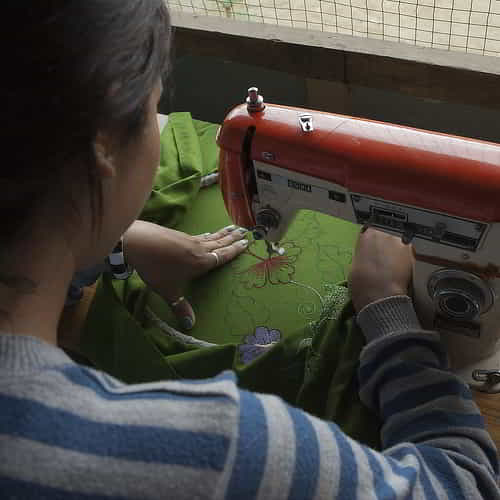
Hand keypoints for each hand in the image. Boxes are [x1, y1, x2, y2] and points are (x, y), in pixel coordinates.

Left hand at [123, 220, 248, 328]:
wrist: (137, 242)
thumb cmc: (156, 268)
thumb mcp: (168, 291)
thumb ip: (180, 307)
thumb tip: (190, 326)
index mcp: (201, 262)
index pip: (223, 255)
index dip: (236, 250)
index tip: (247, 243)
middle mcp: (199, 249)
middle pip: (220, 242)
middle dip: (233, 238)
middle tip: (245, 231)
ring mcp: (188, 240)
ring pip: (210, 236)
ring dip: (222, 233)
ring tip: (232, 228)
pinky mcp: (178, 235)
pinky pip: (199, 235)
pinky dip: (207, 234)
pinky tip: (207, 234)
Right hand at [348, 227, 413, 312]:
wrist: (380, 295)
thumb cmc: (362, 283)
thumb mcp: (354, 265)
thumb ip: (362, 255)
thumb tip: (366, 256)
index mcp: (367, 235)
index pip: (369, 234)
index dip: (370, 246)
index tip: (370, 254)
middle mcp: (384, 234)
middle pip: (384, 238)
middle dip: (383, 248)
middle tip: (380, 263)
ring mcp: (400, 243)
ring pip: (396, 246)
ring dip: (394, 254)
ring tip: (391, 269)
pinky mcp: (411, 253)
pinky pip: (406, 254)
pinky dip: (404, 261)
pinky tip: (399, 272)